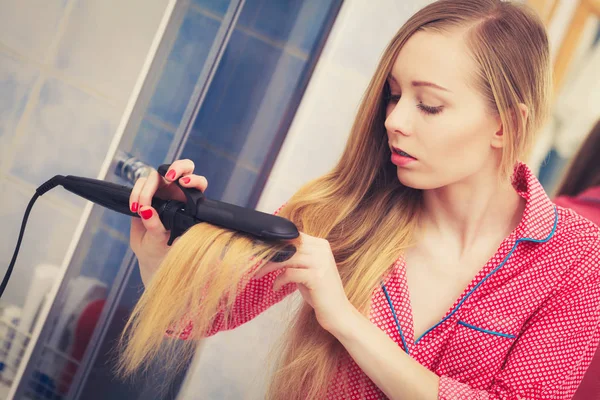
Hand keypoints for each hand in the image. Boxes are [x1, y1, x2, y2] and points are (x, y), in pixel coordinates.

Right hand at [129, 159, 207, 285]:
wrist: (150, 253)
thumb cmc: (162, 247)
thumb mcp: (160, 240)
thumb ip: (156, 226)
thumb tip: (147, 210)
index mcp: (191, 203)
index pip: (199, 183)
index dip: (194, 179)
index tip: (183, 183)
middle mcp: (179, 193)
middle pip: (183, 167)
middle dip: (176, 168)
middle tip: (168, 177)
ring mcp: (162, 190)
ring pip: (155, 175)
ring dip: (145, 190)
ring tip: (140, 208)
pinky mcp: (145, 191)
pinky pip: (140, 183)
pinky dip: (135, 193)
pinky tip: (134, 208)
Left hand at [253, 232, 353, 332]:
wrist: (338, 313)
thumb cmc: (319, 292)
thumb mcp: (308, 269)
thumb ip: (295, 258)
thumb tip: (271, 250)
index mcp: (321, 245)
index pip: (293, 236)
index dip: (274, 242)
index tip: (259, 250)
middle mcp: (322, 250)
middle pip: (287, 245)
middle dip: (268, 253)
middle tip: (254, 262)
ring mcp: (320, 262)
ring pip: (286, 257)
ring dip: (269, 266)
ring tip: (258, 274)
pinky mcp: (316, 277)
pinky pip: (289, 273)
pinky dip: (278, 280)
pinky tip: (275, 287)